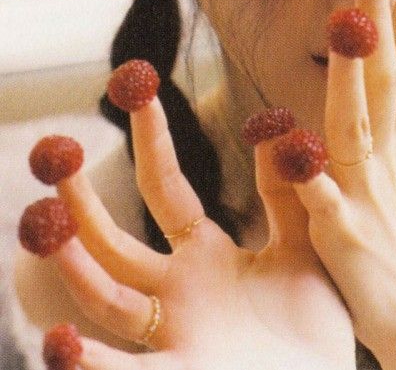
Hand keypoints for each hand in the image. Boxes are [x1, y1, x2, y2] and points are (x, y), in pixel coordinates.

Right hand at [44, 97, 354, 369]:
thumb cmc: (314, 323)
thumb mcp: (300, 246)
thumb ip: (284, 194)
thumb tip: (276, 129)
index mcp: (206, 256)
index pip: (166, 189)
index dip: (152, 141)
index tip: (139, 91)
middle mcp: (178, 291)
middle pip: (115, 242)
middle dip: (82, 202)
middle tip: (56, 154)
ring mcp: (174, 336)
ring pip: (106, 298)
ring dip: (72, 266)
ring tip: (43, 227)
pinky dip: (87, 364)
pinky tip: (59, 344)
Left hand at [290, 0, 395, 368]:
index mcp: (394, 138)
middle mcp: (384, 155)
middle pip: (382, 76)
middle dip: (383, 16)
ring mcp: (366, 193)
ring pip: (355, 124)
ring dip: (354, 74)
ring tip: (350, 21)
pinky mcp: (344, 237)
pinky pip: (322, 201)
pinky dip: (308, 175)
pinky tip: (292, 147)